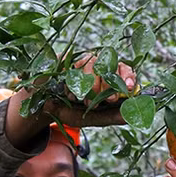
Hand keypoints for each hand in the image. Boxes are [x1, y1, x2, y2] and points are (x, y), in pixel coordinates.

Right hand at [5, 54, 135, 146]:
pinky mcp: (67, 58)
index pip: (124, 69)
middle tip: (109, 100)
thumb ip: (113, 116)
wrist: (43, 109)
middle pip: (112, 64)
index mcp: (108, 78)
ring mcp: (82, 61)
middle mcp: (98, 66)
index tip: (128, 87)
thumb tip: (132, 114)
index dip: (128, 76)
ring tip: (82, 101)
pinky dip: (75, 81)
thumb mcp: (94, 118)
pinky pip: (76, 63)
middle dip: (112, 84)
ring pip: (95, 63)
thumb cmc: (71, 111)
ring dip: (91, 86)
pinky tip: (70, 93)